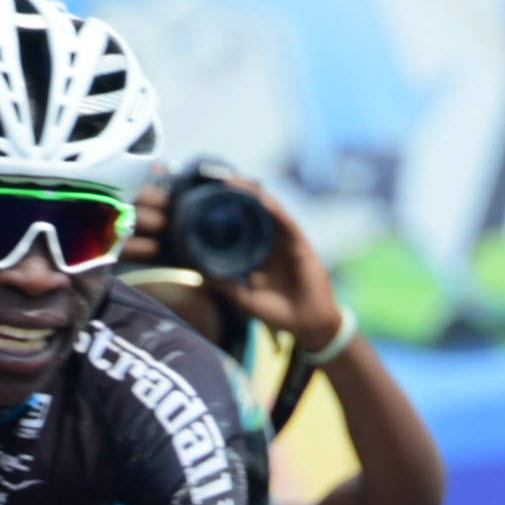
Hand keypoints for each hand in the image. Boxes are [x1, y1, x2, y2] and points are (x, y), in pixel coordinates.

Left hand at [190, 174, 343, 349]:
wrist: (307, 325)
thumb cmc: (276, 312)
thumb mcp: (242, 298)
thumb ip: (223, 285)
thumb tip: (197, 273)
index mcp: (256, 252)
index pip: (238, 225)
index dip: (224, 210)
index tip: (204, 197)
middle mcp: (270, 242)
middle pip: (252, 211)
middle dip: (236, 194)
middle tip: (215, 179)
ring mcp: (285, 241)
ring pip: (268, 210)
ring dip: (252, 193)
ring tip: (233, 180)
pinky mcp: (300, 243)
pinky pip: (286, 221)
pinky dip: (273, 208)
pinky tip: (261, 198)